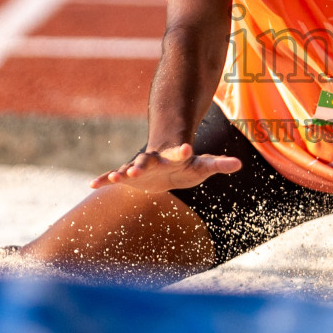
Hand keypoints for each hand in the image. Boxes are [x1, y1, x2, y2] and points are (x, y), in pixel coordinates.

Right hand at [89, 143, 240, 192]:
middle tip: (134, 170)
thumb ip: (219, 164)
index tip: (188, 148)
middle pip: (146, 161)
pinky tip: (93, 184)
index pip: (179, 153)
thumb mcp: (203, 167)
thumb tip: (240, 164)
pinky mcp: (127, 177)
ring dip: (121, 172)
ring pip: (128, 169)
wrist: (165, 165)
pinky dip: (104, 180)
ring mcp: (138, 168)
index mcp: (173, 158)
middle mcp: (153, 161)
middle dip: (140, 165)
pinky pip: (113, 177)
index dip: (183, 151)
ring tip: (116, 177)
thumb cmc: (187, 167)